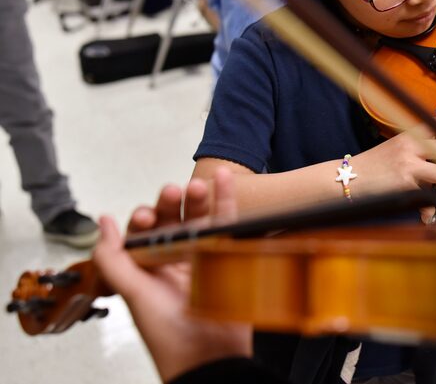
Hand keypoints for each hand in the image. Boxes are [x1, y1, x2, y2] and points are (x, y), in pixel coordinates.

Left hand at [93, 168, 251, 382]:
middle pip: (173, 221)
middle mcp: (176, 261)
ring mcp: (204, 258)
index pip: (145, 233)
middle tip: (173, 192)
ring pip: (200, 219)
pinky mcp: (228, 258)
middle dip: (171, 205)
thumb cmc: (170, 335)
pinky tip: (224, 182)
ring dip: (198, 200)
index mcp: (149, 269)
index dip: (144, 219)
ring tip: (197, 186)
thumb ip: (114, 259)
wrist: (210, 358)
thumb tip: (101, 223)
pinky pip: (228, 226)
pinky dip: (227, 202)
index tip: (146, 214)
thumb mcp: (134, 295)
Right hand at [351, 120, 435, 202]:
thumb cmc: (370, 168)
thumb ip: (414, 152)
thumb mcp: (392, 150)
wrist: (345, 180)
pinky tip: (426, 211)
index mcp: (407, 136)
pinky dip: (434, 204)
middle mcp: (410, 145)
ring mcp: (409, 163)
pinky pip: (433, 193)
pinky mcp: (406, 182)